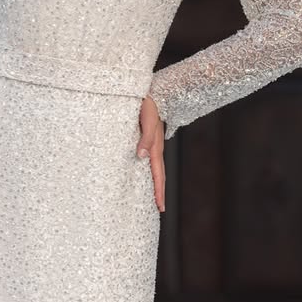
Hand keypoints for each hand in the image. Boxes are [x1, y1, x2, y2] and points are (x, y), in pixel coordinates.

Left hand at [137, 95, 165, 213]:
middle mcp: (155, 148)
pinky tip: (144, 173)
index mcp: (155, 147)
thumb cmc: (149, 104)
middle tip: (160, 208)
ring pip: (154, 169)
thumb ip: (145, 138)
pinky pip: (149, 160)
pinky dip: (149, 171)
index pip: (158, 175)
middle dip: (159, 192)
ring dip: (155, 183)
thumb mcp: (146, 120)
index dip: (159, 191)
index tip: (161, 207)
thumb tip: (141, 156)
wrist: (154, 93)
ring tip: (154, 196)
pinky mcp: (147, 140)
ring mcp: (152, 145)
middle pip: (158, 175)